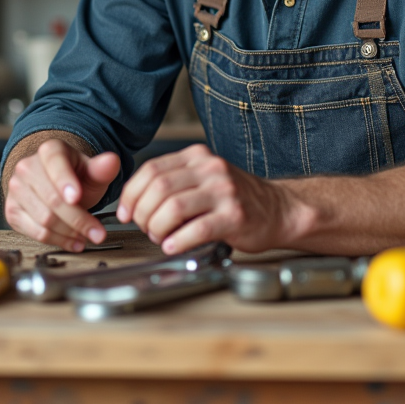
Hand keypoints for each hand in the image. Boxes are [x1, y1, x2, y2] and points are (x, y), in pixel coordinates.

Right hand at [3, 138, 120, 251]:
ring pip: (44, 219)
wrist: (57, 186)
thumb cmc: (76, 177)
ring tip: (87, 236)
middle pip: (52, 199)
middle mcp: (27, 167)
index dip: (65, 182)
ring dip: (70, 233)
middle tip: (98, 232)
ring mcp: (16, 189)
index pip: (55, 164)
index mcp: (49, 151)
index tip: (77, 197)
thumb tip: (112, 162)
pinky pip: (35, 232)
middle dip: (78, 219)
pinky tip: (73, 241)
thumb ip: (103, 169)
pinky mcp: (12, 211)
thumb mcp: (92, 171)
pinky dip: (58, 240)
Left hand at [115, 144, 291, 254]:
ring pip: (173, 208)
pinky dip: (178, 241)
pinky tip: (174, 246)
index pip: (151, 169)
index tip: (126, 211)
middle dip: (143, 213)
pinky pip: (197, 229)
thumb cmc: (236, 199)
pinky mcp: (234, 216)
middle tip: (144, 228)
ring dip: (158, 228)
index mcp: (198, 157)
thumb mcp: (204, 179)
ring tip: (160, 238)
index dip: (132, 193)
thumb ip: (174, 183)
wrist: (278, 210)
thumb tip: (135, 202)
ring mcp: (224, 191)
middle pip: (159, 188)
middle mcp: (211, 169)